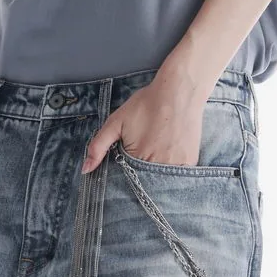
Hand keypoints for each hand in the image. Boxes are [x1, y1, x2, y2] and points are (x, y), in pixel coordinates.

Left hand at [83, 67, 208, 172]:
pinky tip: (168, 152)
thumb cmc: (147, 105)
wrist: (179, 92)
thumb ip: (98, 146)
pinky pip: (178, 176)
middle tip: (143, 152)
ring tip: (156, 151)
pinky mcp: (191, 163)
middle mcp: (160, 168)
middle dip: (140, 177)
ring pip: (162, 183)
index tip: (126, 164)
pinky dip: (171, 170)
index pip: (127, 182)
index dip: (124, 176)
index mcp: (139, 160)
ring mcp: (178, 167)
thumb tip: (85, 170)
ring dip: (156, 177)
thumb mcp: (116, 122)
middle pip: (145, 185)